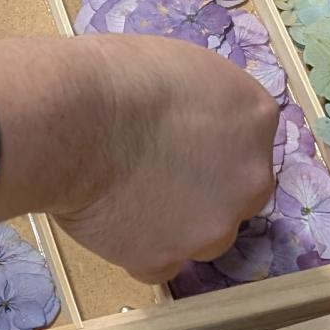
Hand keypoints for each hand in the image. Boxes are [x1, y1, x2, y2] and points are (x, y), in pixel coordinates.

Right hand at [0, 34, 280, 285]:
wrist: (73, 121)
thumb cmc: (117, 77)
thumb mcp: (184, 67)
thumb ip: (206, 105)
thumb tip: (192, 124)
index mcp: (256, 118)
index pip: (247, 140)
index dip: (209, 142)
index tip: (177, 137)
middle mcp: (250, 179)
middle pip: (237, 194)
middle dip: (203, 187)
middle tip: (155, 170)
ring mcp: (212, 227)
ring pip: (203, 234)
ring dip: (176, 223)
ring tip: (127, 196)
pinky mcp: (167, 259)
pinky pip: (158, 263)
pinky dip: (138, 248)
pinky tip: (111, 220)